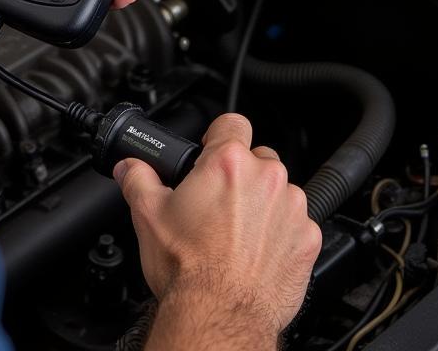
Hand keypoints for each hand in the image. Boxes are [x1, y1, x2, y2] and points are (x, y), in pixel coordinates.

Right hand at [115, 114, 320, 348]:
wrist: (220, 316)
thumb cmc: (189, 269)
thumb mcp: (148, 215)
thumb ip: (138, 179)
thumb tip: (130, 166)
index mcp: (227, 163)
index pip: (231, 122)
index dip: (217, 135)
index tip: (210, 151)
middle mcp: (266, 179)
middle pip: (255, 158)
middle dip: (238, 175)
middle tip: (217, 202)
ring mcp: (292, 209)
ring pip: (278, 191)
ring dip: (262, 203)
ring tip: (236, 231)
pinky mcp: (308, 240)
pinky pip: (296, 223)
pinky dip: (280, 233)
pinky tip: (256, 251)